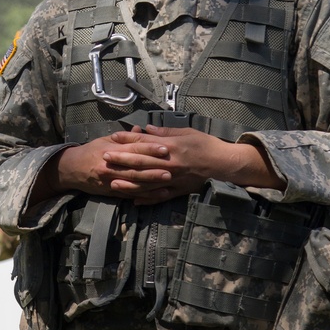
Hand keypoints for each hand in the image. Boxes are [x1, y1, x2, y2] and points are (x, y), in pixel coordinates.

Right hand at [50, 130, 171, 201]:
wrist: (71, 169)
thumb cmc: (90, 151)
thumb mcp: (105, 140)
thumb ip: (124, 137)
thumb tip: (140, 129)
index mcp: (111, 150)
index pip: (133, 148)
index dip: (150, 148)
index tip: (165, 148)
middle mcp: (111, 165)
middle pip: (136, 166)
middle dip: (155, 167)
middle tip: (172, 166)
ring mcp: (111, 180)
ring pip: (135, 182)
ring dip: (152, 182)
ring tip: (168, 180)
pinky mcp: (111, 192)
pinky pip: (130, 194)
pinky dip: (145, 195)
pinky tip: (157, 194)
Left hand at [103, 125, 282, 203]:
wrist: (224, 164)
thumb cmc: (206, 145)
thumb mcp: (186, 132)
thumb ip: (165, 132)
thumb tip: (146, 128)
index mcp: (170, 147)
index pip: (144, 142)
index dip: (127, 140)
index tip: (113, 137)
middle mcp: (169, 164)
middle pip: (140, 162)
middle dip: (121, 160)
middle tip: (104, 158)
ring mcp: (173, 179)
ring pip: (146, 182)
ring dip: (128, 182)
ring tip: (112, 182)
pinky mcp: (178, 191)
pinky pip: (159, 197)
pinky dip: (146, 199)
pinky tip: (134, 200)